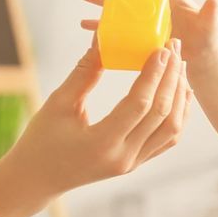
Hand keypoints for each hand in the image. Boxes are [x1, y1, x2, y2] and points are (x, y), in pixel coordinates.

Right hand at [0, 38, 190, 216]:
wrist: (37, 179)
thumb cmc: (40, 140)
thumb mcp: (58, 103)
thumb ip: (84, 72)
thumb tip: (103, 38)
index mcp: (101, 143)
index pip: (139, 104)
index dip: (153, 74)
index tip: (161, 48)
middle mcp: (123, 157)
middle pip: (161, 114)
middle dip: (171, 78)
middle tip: (174, 47)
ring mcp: (132, 163)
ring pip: (171, 129)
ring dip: (179, 95)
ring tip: (179, 66)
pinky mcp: (135, 163)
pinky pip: (167, 139)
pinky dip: (178, 114)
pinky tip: (180, 93)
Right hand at [75, 0, 217, 63]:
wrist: (199, 59)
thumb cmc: (206, 40)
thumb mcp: (208, 28)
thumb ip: (210, 16)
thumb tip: (213, 0)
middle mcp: (153, 6)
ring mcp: (144, 21)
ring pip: (116, 7)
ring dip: (97, 0)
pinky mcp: (139, 36)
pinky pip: (115, 29)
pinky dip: (101, 26)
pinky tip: (85, 25)